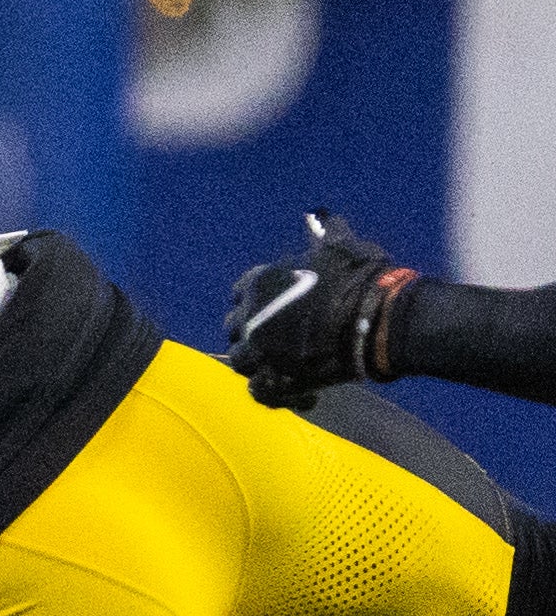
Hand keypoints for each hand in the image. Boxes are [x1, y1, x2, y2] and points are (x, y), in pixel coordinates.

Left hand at [225, 210, 418, 408]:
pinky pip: (260, 392)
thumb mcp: (341, 249)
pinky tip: (303, 395)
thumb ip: (328, 236)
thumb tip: (329, 219)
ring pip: (242, 361)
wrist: (380, 318)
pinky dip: (277, 396)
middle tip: (281, 344)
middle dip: (253, 335)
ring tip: (288, 370)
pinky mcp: (278, 377)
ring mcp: (262, 348)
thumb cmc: (363, 279)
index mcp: (260, 282)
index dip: (254, 303)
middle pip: (235, 328)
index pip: (240, 292)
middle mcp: (252, 313)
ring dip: (261, 366)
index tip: (271, 311)